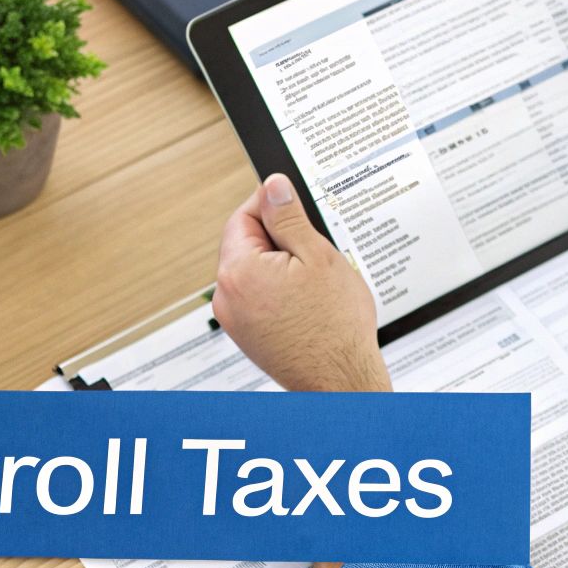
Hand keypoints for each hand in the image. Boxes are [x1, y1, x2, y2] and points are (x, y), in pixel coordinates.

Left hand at [214, 174, 392, 392]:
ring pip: (255, 271)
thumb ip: (289, 217)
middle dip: (281, 240)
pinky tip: (309, 304)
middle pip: (247, 243)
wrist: (340, 381)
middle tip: (315, 254)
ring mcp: (235, 319)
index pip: (243, 215)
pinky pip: (260, 297)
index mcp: (239, 270)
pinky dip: (281, 292)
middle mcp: (227, 296)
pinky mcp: (247, 335)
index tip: (297, 209)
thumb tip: (273, 186)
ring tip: (316, 284)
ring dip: (283, 267)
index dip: (273, 207)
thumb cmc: (335, 327)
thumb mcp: (318, 256)